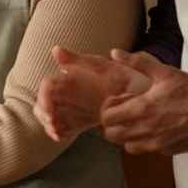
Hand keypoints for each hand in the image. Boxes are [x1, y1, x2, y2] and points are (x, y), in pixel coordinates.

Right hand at [34, 46, 150, 141]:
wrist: (144, 94)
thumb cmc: (124, 77)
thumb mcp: (104, 68)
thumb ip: (80, 60)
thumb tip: (55, 50)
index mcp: (69, 78)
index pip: (46, 87)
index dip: (44, 99)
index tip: (51, 113)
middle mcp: (67, 92)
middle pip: (43, 103)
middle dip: (44, 115)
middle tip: (53, 127)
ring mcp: (72, 107)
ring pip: (50, 116)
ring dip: (49, 125)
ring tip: (58, 134)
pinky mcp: (78, 120)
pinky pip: (62, 127)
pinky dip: (59, 133)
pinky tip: (63, 137)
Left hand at [99, 50, 187, 154]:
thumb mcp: (164, 72)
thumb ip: (137, 63)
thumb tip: (114, 52)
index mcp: (141, 109)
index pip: (107, 118)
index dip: (108, 109)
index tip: (119, 101)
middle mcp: (145, 130)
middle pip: (112, 135)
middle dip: (113, 124)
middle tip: (125, 113)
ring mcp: (156, 143)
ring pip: (127, 146)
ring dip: (127, 135)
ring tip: (138, 122)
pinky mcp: (167, 151)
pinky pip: (147, 150)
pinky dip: (145, 142)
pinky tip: (155, 129)